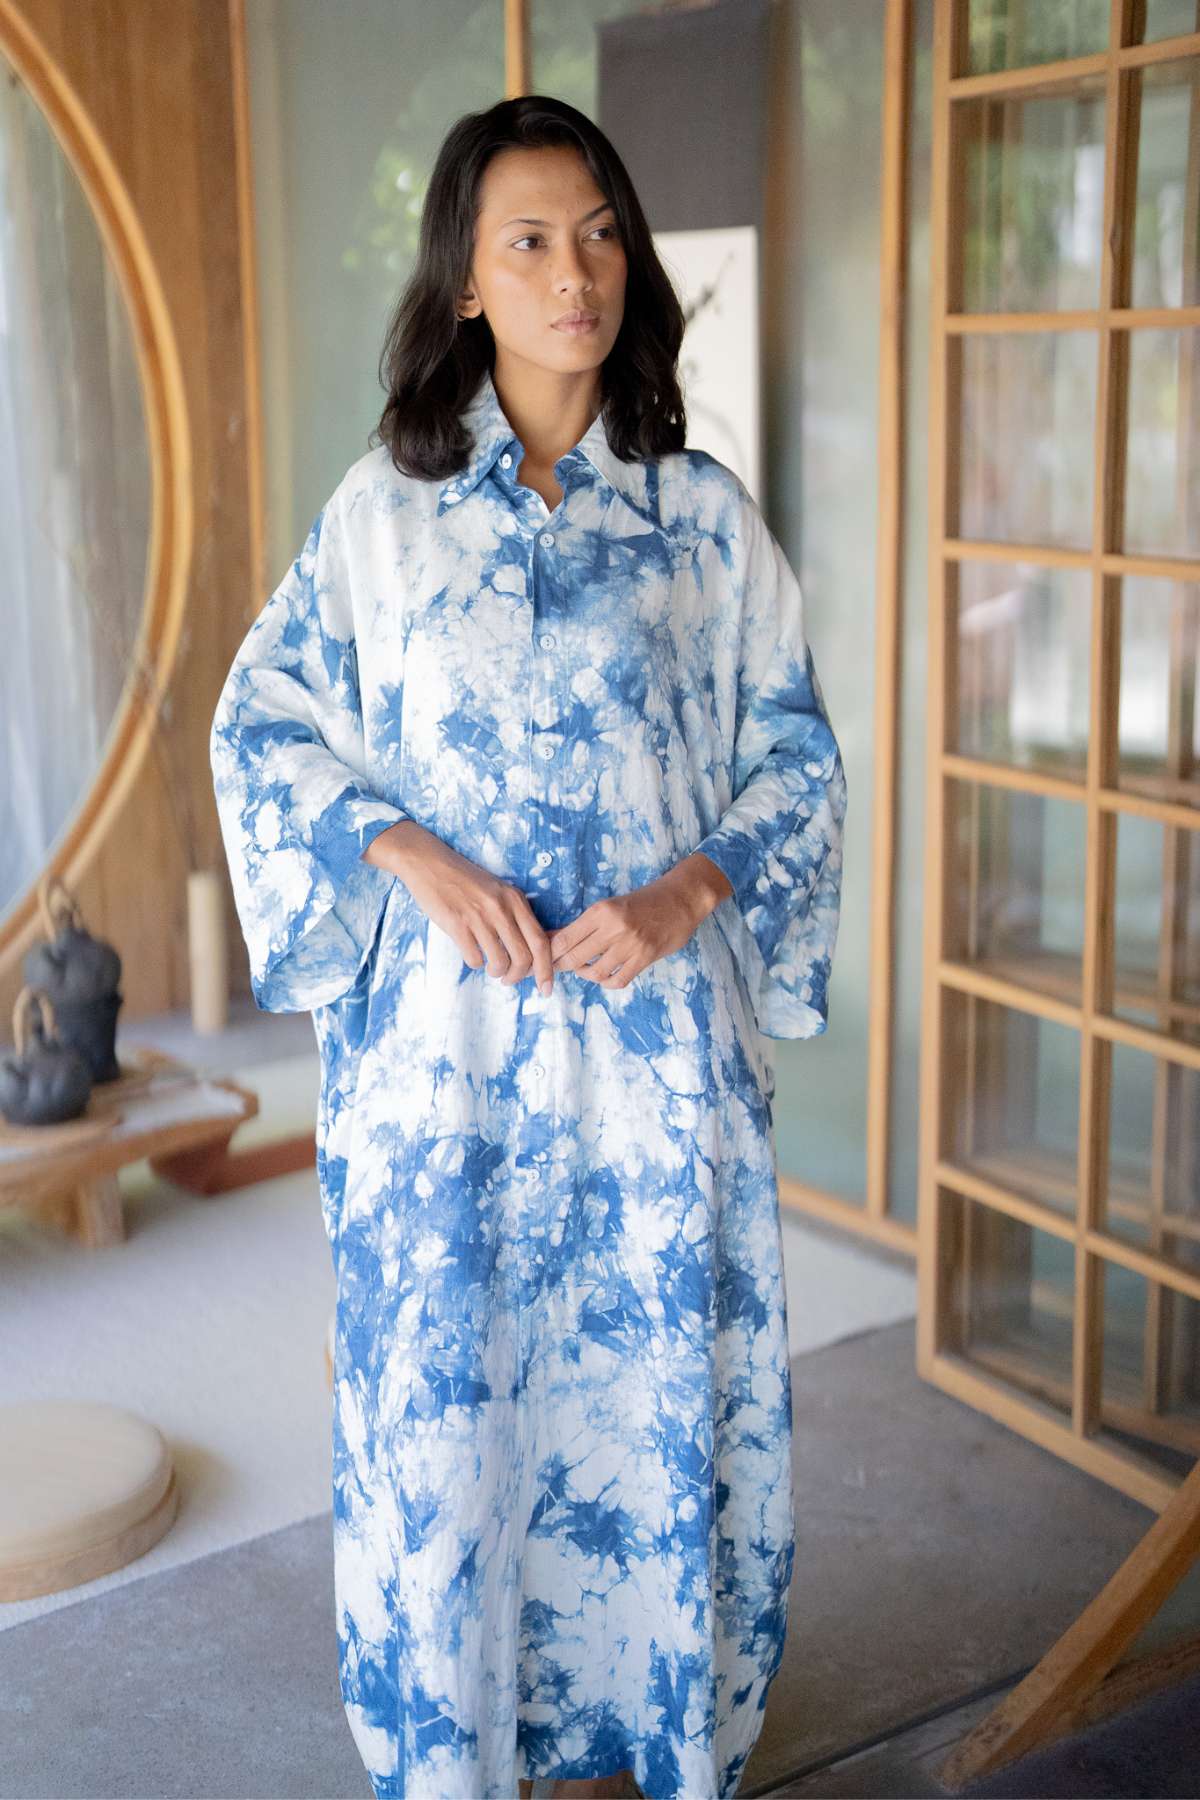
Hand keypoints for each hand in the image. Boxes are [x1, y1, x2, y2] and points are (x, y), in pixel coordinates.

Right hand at [363, 821, 555, 994]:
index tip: (546, 989)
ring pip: (500, 962)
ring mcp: (479, 916)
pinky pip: (475, 959)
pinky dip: (476, 963)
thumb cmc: (465, 881)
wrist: (429, 863)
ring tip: (492, 968)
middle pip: (524, 958)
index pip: (541, 942)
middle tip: (509, 979)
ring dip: (497, 972)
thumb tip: (531, 953)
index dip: (547, 970)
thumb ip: (515, 916)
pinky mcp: (457, 924)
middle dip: (519, 977)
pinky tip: (472, 953)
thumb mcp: (498, 892)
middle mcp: (501, 908)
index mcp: (516, 900)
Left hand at [549, 854, 731, 988]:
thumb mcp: (611, 905)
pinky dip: (606, 982)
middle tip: (555, 969)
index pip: (564, 938)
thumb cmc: (642, 901)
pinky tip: (604, 976)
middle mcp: (614, 927)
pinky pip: (617, 980)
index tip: (542, 959)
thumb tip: (553, 939)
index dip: (549, 953)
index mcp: (601, 911)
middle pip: (574, 957)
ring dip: (584, 974)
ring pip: (594, 972)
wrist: (680, 899)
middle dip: (560, 967)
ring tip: (583, 969)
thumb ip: (585, 925)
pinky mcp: (645, 958)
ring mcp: (630, 945)